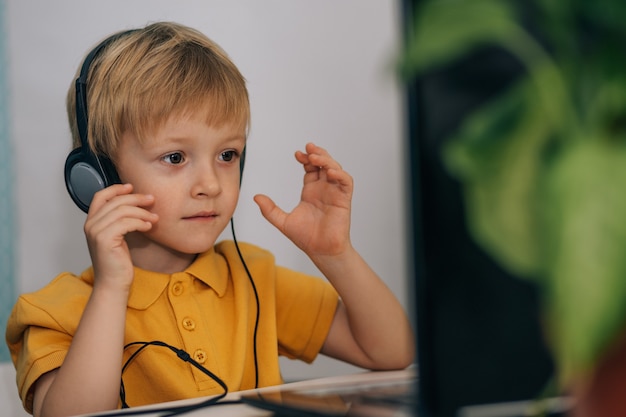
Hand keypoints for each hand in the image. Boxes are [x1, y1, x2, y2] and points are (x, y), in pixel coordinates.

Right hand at [84, 183, 157, 291]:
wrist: (113, 283)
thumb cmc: (117, 262)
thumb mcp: (118, 236)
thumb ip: (120, 220)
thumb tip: (137, 203)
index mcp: (91, 222)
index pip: (100, 196)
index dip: (116, 189)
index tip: (131, 187)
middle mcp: (90, 225)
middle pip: (115, 201)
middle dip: (136, 198)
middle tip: (152, 200)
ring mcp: (96, 232)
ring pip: (122, 211)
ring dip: (142, 212)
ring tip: (154, 218)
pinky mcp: (105, 240)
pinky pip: (126, 223)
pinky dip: (140, 222)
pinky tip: (149, 227)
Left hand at [254, 143, 352, 257]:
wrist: (321, 251)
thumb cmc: (306, 238)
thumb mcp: (283, 221)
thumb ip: (269, 210)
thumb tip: (256, 197)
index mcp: (310, 192)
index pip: (310, 169)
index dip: (305, 159)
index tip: (297, 154)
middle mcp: (323, 190)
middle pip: (323, 164)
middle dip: (317, 154)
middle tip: (308, 148)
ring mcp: (334, 193)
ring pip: (334, 169)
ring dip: (327, 160)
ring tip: (316, 157)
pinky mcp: (344, 199)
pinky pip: (346, 182)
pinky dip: (340, 174)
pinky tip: (329, 172)